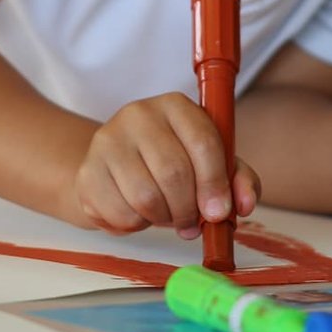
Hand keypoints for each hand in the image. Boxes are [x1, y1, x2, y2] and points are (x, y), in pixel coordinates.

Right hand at [74, 92, 261, 235]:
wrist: (115, 167)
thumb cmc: (171, 163)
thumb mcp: (211, 164)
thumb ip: (237, 180)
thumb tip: (243, 204)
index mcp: (175, 106)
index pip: (203, 142)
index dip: (215, 184)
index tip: (220, 213)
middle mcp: (138, 114)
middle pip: (174, 172)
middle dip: (189, 208)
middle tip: (191, 221)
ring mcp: (107, 140)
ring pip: (146, 197)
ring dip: (163, 219)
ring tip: (165, 214)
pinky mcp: (88, 171)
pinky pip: (120, 214)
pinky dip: (136, 226)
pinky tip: (138, 213)